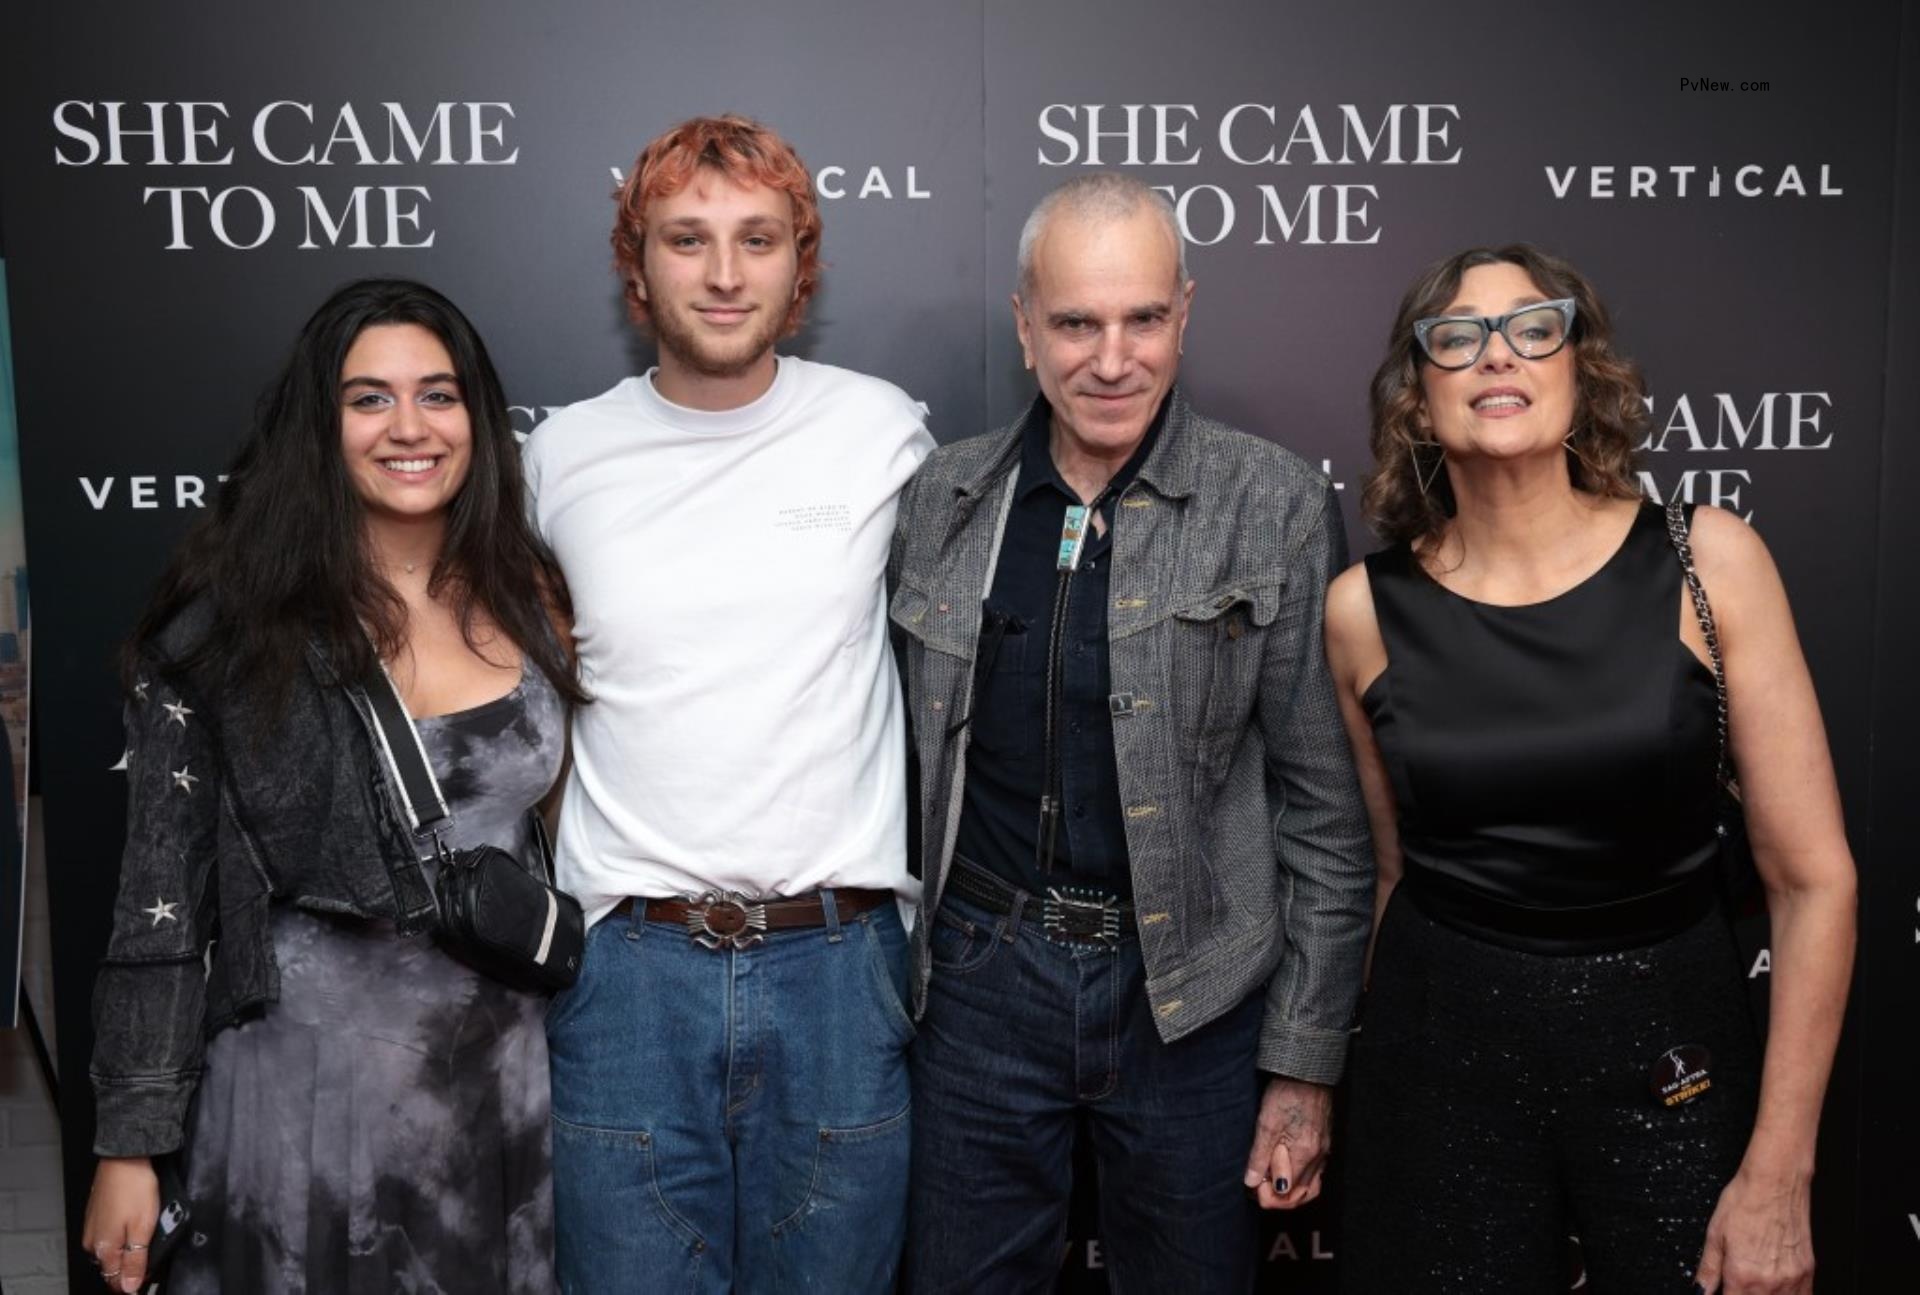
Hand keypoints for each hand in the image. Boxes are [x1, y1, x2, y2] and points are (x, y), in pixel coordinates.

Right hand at [81, 1157, 159, 1292]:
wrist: (124, 1158)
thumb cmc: (134, 1188)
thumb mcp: (143, 1228)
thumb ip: (136, 1261)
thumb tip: (129, 1288)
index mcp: (105, 1250)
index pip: (115, 1281)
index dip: (134, 1282)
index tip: (150, 1273)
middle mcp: (94, 1242)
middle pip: (112, 1267)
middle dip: (132, 1265)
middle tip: (152, 1249)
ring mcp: (93, 1229)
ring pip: (111, 1251)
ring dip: (128, 1249)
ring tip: (146, 1232)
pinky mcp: (96, 1216)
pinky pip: (109, 1236)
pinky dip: (123, 1235)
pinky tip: (135, 1222)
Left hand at [1242, 1076, 1331, 1209]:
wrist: (1307, 1071)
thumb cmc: (1286, 1093)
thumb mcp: (1266, 1123)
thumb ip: (1260, 1155)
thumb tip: (1251, 1182)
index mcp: (1304, 1154)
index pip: (1286, 1193)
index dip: (1266, 1195)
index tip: (1251, 1187)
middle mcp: (1318, 1157)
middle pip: (1300, 1195)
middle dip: (1277, 1200)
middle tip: (1256, 1190)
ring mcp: (1323, 1151)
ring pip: (1310, 1188)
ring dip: (1289, 1194)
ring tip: (1269, 1185)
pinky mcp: (1323, 1143)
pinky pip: (1314, 1175)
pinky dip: (1299, 1182)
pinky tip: (1285, 1173)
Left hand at [1693, 1167, 1813, 1293]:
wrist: (1776, 1182)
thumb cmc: (1746, 1201)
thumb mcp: (1715, 1234)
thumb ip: (1708, 1269)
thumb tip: (1700, 1291)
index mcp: (1743, 1275)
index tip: (1723, 1290)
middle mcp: (1770, 1282)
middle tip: (1738, 1283)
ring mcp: (1792, 1279)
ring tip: (1755, 1284)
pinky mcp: (1808, 1271)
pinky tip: (1776, 1288)